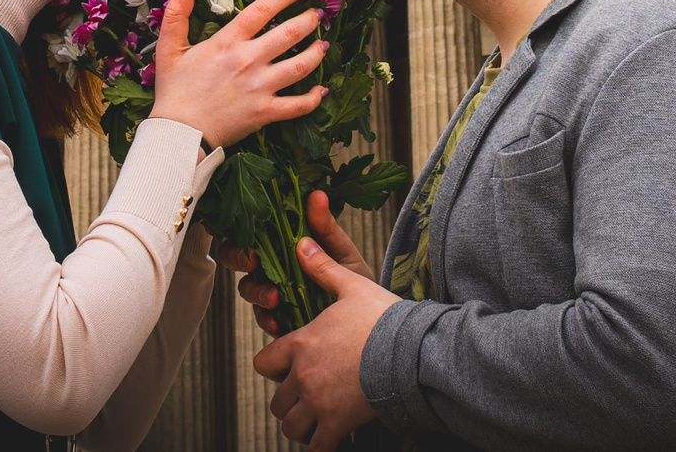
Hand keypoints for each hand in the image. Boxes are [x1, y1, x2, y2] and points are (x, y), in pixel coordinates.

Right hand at [151, 0, 327, 150]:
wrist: (179, 132)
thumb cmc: (174, 91)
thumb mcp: (169, 48)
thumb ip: (177, 13)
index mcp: (227, 42)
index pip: (262, 10)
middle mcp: (248, 61)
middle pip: (289, 34)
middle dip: (309, 20)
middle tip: (317, 14)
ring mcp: (260, 87)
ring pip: (300, 66)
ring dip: (316, 54)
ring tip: (323, 45)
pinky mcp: (265, 112)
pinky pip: (297, 105)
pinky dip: (313, 99)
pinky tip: (321, 91)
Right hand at [213, 191, 370, 336]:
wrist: (367, 314)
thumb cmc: (351, 276)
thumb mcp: (342, 251)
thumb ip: (326, 227)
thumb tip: (317, 195)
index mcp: (281, 242)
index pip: (250, 231)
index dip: (241, 234)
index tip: (252, 242)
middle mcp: (270, 265)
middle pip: (235, 257)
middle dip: (238, 259)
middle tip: (253, 263)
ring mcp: (271, 292)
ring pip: (246, 288)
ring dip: (257, 292)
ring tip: (275, 298)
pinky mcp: (278, 318)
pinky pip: (263, 319)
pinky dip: (267, 320)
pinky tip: (278, 324)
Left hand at [252, 231, 392, 450]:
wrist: (412, 351)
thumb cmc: (384, 317)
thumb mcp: (353, 286)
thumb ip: (323, 268)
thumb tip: (301, 243)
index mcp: (301, 342)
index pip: (263, 362)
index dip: (273, 367)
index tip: (288, 368)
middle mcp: (303, 374)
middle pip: (277, 400)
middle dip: (289, 401)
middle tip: (306, 398)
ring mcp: (318, 402)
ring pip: (290, 426)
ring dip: (300, 425)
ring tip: (315, 421)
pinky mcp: (337, 423)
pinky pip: (316, 447)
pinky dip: (318, 447)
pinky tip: (328, 441)